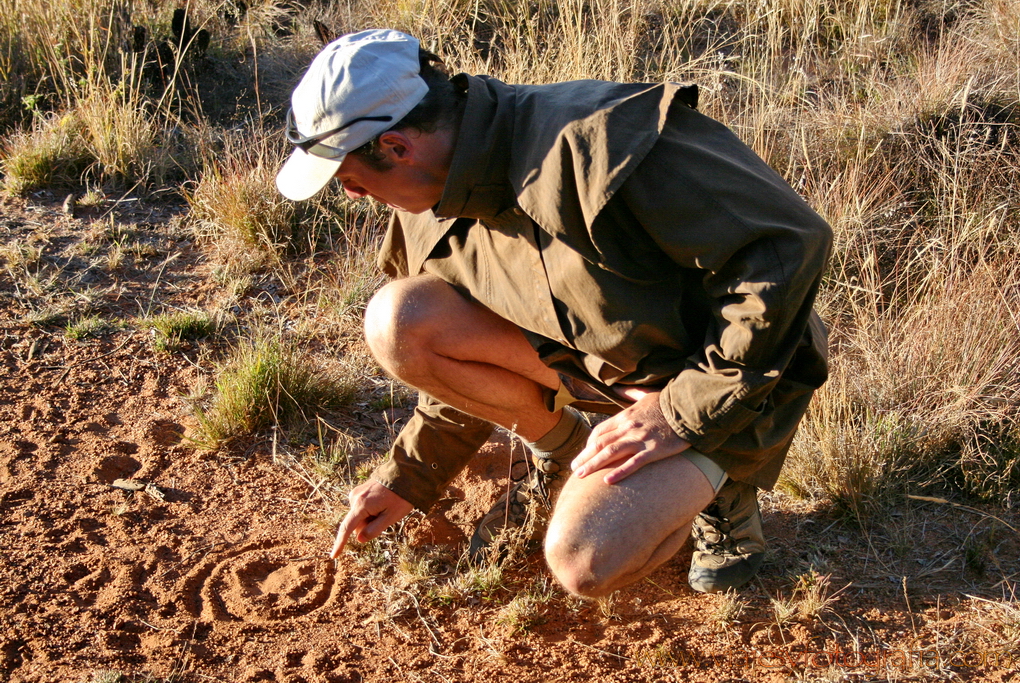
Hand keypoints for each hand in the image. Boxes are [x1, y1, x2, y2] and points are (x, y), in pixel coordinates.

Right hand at [330, 480, 412, 557]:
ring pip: (360, 516)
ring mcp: (357, 492)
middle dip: (369, 525)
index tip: (333, 556)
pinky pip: (362, 507)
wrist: (405, 474)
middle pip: (357, 523)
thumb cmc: (401, 496)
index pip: (347, 528)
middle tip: (387, 516)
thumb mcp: (391, 516)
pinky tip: (383, 503)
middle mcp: (355, 497)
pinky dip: (371, 511)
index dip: (340, 543)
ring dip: (371, 517)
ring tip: (387, 507)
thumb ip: (374, 529)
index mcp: (361, 505)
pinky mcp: (361, 490)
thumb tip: (359, 539)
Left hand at [570, 392, 689, 484]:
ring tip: (581, 476)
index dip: (589, 444)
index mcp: (625, 416)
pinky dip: (619, 472)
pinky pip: (633, 463)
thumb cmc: (668, 402)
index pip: (600, 431)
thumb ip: (631, 393)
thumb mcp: (646, 395)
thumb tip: (618, 387)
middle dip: (585, 457)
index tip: (584, 454)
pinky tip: (607, 482)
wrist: (688, 407)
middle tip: (574, 469)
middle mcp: (628, 427)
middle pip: (600, 443)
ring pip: (610, 453)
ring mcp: (640, 439)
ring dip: (593, 465)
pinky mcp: (654, 449)